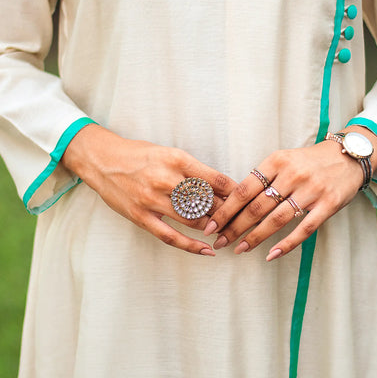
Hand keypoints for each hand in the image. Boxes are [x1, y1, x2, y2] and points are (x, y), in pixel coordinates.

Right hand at [62, 124, 236, 255]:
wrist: (103, 160)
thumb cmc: (139, 154)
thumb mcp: (169, 153)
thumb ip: (193, 170)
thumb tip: (221, 186)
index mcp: (177, 159)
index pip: (216, 180)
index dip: (235, 193)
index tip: (246, 200)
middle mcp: (166, 179)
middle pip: (208, 202)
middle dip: (227, 213)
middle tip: (241, 220)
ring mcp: (153, 200)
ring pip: (193, 220)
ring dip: (213, 228)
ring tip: (226, 233)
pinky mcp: (141, 217)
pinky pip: (171, 237)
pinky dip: (191, 246)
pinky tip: (206, 251)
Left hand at [203, 140, 364, 259]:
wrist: (347, 156)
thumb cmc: (308, 161)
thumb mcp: (283, 159)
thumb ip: (263, 177)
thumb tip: (232, 201)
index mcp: (276, 161)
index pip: (245, 188)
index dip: (226, 209)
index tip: (212, 224)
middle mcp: (292, 174)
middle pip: (257, 206)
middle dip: (234, 226)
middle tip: (219, 241)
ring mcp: (311, 190)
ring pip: (276, 219)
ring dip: (255, 237)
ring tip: (239, 249)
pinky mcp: (328, 204)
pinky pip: (304, 228)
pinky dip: (286, 244)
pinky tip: (271, 255)